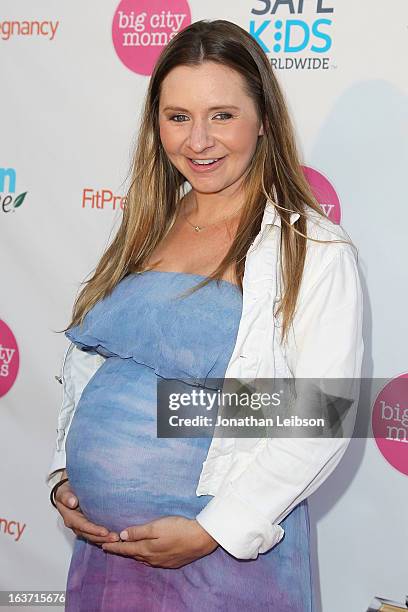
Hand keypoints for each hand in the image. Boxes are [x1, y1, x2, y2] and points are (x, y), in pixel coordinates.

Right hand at [54, 471, 119, 545]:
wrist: (68, 492)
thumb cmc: (66, 491)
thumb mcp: (63, 492)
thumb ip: (66, 496)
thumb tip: (72, 502)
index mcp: (70, 518)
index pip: (83, 526)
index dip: (94, 530)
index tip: (105, 532)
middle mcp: (76, 525)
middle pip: (90, 535)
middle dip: (102, 538)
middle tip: (116, 538)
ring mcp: (83, 527)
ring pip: (94, 537)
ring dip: (105, 540)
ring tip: (118, 539)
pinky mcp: (89, 526)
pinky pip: (97, 535)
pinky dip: (105, 538)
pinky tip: (115, 537)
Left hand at [101, 515, 218, 568]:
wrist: (200, 539)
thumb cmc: (178, 528)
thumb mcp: (156, 526)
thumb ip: (139, 531)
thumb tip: (122, 535)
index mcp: (147, 549)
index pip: (126, 549)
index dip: (114, 547)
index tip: (103, 546)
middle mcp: (152, 559)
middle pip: (134, 555)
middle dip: (123, 551)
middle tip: (113, 546)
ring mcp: (162, 562)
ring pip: (143, 559)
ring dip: (135, 554)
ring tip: (128, 549)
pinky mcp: (172, 563)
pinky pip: (153, 561)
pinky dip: (146, 556)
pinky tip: (148, 553)